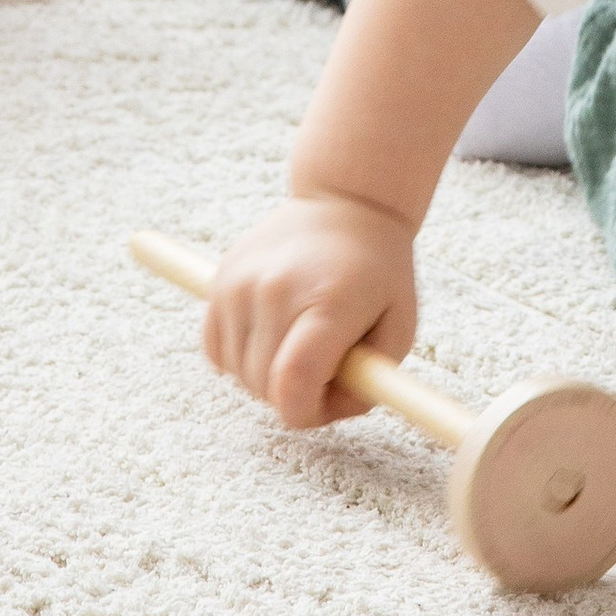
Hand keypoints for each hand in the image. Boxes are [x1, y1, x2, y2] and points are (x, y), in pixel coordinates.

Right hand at [201, 192, 418, 426]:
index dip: (306, 413)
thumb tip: (325, 410)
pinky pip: (216, 350)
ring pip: (237, 373)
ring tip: (300, 342)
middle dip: (294, 395)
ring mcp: (241, 284)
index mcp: (327, 303)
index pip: (293, 383)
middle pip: (263, 386)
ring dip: (266, 375)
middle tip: (324, 367)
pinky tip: (272, 333)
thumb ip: (371, 381)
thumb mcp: (399, 326)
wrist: (346, 202)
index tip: (324, 402)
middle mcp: (275, 291)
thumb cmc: (379, 272)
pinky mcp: (220, 280)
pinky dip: (240, 357)